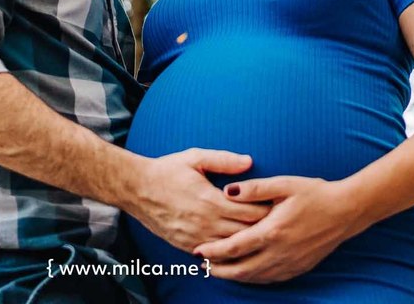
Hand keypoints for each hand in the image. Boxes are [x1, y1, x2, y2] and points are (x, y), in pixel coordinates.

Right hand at [124, 149, 270, 252]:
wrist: (137, 189)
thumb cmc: (168, 170)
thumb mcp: (195, 157)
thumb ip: (224, 160)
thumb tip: (250, 161)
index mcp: (211, 201)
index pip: (252, 211)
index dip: (268, 208)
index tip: (276, 203)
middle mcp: (206, 223)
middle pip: (247, 232)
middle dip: (263, 226)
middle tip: (275, 219)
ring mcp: (196, 238)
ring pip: (233, 247)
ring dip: (247, 240)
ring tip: (259, 231)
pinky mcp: (187, 246)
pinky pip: (215, 255)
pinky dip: (229, 250)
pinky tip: (237, 243)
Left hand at [193, 176, 368, 283]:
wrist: (345, 211)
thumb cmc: (313, 193)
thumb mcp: (283, 184)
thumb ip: (254, 188)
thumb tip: (227, 191)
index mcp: (272, 231)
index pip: (235, 247)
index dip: (213, 251)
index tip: (198, 251)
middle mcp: (279, 252)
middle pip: (241, 269)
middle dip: (218, 269)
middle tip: (201, 266)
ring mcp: (290, 263)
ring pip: (255, 277)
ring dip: (234, 276)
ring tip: (217, 270)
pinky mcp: (298, 268)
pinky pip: (270, 279)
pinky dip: (253, 278)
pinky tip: (245, 273)